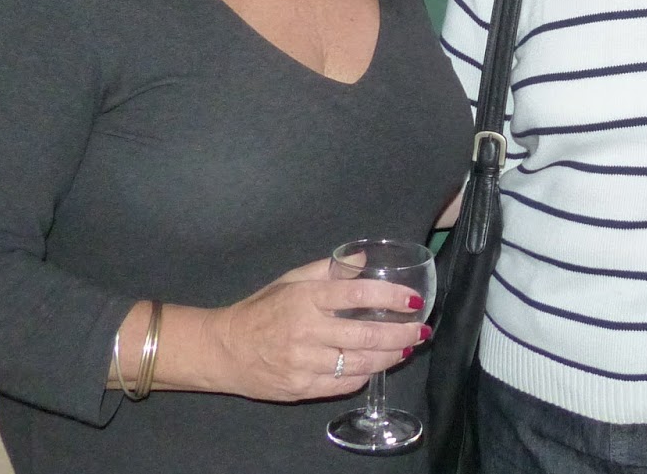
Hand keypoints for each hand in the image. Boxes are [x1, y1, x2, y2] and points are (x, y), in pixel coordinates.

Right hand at [201, 257, 428, 401]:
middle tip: (422, 329)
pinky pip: (344, 384)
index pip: (358, 294)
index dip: (391, 296)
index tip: (413, 299)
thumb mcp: (291, 280)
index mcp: (306, 298)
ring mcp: (304, 363)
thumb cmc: (262, 310)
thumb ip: (329, 269)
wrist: (224, 350)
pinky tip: (377, 366)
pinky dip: (365, 375)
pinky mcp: (302, 388)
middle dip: (401, 333)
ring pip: (360, 363)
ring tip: (408, 347)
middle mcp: (307, 331)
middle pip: (366, 334)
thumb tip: (364, 259)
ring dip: (390, 356)